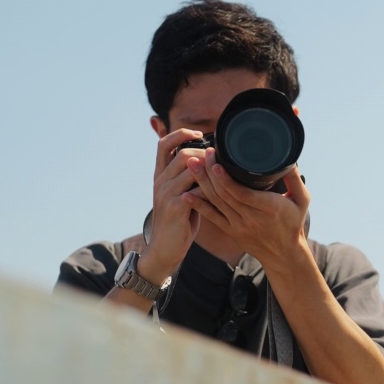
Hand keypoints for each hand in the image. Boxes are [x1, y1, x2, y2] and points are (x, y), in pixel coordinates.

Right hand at [144, 128, 208, 277]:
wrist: (165, 249)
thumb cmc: (178, 221)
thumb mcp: (180, 195)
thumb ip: (189, 179)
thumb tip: (210, 162)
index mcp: (160, 176)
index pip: (164, 144)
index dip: (180, 134)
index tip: (199, 134)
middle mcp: (160, 181)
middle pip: (182, 153)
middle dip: (205, 154)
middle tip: (220, 161)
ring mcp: (166, 193)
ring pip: (190, 168)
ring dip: (210, 170)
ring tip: (223, 175)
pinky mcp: (175, 207)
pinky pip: (196, 189)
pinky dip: (210, 189)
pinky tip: (221, 193)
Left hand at [182, 148, 309, 268]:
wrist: (284, 255)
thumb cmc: (293, 224)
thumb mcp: (302, 200)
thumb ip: (295, 179)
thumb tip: (289, 159)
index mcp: (268, 207)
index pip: (242, 193)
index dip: (225, 179)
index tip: (215, 163)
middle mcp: (250, 217)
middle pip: (224, 194)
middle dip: (209, 173)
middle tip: (200, 155)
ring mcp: (238, 225)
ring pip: (216, 202)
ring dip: (201, 183)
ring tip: (191, 165)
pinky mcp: (230, 231)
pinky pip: (211, 217)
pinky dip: (198, 205)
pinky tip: (186, 194)